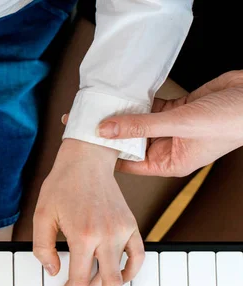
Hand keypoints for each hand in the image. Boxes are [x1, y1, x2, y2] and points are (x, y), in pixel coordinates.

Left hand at [33, 139, 144, 285]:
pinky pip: (138, 256)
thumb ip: (42, 248)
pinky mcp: (131, 225)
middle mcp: (106, 235)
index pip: (78, 280)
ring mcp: (122, 230)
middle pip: (108, 285)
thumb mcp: (41, 216)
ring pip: (122, 274)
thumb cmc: (61, 185)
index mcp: (82, 234)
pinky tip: (121, 282)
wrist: (87, 159)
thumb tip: (53, 272)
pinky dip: (132, 272)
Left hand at [96, 70, 242, 176]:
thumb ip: (142, 125)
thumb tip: (106, 129)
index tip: (86, 142)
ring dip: (123, 114)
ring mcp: (172, 128)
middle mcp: (169, 147)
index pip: (129, 163)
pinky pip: (151, 108)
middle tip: (86, 120)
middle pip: (131, 142)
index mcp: (170, 162)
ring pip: (139, 123)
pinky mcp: (177, 109)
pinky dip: (138, 101)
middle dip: (112, 132)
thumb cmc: (231, 120)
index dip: (108, 153)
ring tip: (98, 105)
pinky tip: (122, 94)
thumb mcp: (180, 124)